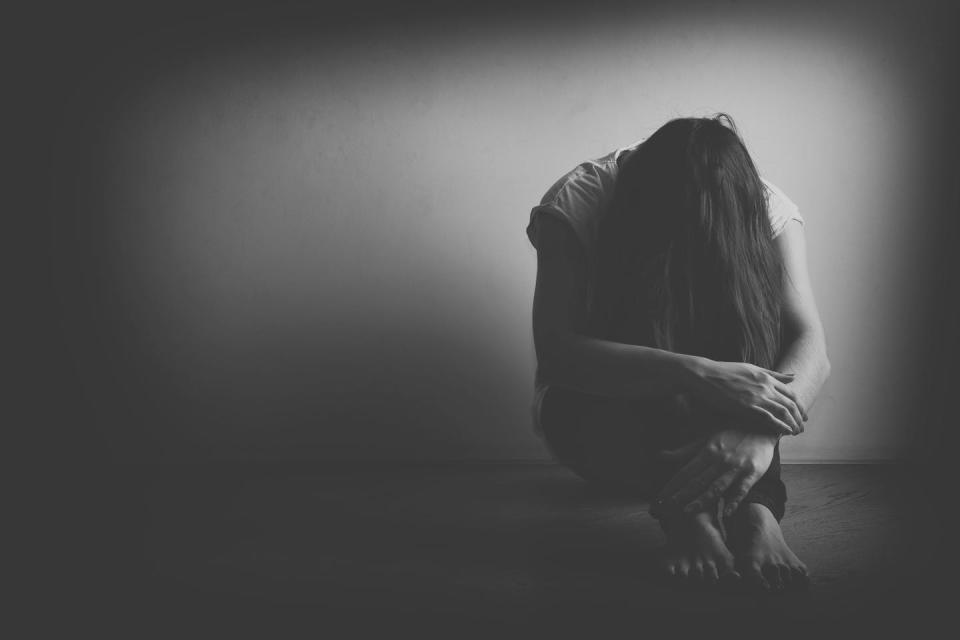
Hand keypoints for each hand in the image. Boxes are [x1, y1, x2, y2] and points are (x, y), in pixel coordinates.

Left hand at [655, 430, 776, 516]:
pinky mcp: (752, 473)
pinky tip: (727, 513)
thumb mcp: (706, 439)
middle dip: (678, 497)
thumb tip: (660, 456)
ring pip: (716, 486)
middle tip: (663, 510)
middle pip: (696, 482)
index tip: (657, 500)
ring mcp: (736, 467)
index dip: (670, 487)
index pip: (684, 473)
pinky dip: (735, 501)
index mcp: (706, 452)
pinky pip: (742, 489)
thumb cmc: (731, 433)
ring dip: (701, 500)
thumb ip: (685, 451)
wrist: (762, 426)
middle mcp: (719, 460)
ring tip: (686, 512)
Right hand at [688, 359, 806, 435]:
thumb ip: (773, 374)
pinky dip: (780, 426)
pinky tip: (785, 432)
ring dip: (792, 424)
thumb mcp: (751, 368)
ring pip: (784, 412)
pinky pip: (770, 418)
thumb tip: (793, 376)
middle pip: (791, 404)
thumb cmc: (724, 371)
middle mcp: (766, 386)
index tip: (802, 415)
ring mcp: (757, 396)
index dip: (799, 406)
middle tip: (802, 427)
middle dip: (799, 417)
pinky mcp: (747, 406)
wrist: (704, 375)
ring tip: (796, 432)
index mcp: (766, 377)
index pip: (791, 393)